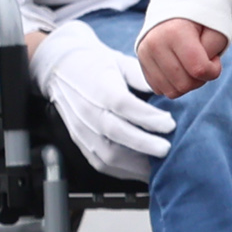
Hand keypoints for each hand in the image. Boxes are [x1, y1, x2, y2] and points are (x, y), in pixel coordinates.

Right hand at [32, 26, 178, 177]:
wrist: (62, 70)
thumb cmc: (97, 65)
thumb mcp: (121, 61)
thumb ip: (142, 76)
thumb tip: (167, 89)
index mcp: (100, 87)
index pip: (123, 104)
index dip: (147, 117)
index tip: (170, 124)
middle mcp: (88, 111)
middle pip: (115, 132)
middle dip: (144, 144)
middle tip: (168, 149)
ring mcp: (82, 130)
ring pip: (108, 153)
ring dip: (135, 163)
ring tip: (160, 164)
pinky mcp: (81, 142)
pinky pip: (101, 163)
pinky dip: (124, 170)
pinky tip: (143, 170)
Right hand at [135, 16, 227, 98]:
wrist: (176, 11)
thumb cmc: (200, 22)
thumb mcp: (217, 30)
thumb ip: (213, 51)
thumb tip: (199, 72)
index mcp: (175, 32)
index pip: (199, 69)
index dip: (213, 70)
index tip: (214, 58)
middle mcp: (155, 44)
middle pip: (184, 84)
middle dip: (200, 78)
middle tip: (202, 60)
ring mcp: (145, 54)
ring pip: (171, 91)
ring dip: (187, 83)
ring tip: (190, 64)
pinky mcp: (141, 63)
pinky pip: (160, 89)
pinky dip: (174, 84)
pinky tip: (178, 67)